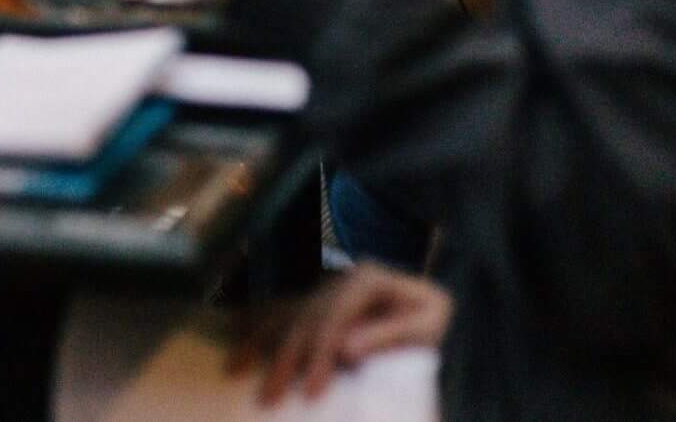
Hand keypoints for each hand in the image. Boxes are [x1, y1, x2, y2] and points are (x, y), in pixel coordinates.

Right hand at [239, 263, 452, 404]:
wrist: (441, 310)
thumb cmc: (440, 323)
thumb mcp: (428, 327)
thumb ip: (388, 336)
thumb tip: (345, 349)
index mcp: (368, 279)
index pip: (334, 320)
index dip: (319, 355)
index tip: (310, 392)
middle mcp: (341, 279)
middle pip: (304, 319)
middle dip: (284, 359)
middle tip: (268, 397)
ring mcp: (327, 287)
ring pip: (285, 311)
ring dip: (258, 340)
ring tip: (234, 367)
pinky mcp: (320, 300)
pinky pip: (283, 309)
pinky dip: (258, 322)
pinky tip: (236, 334)